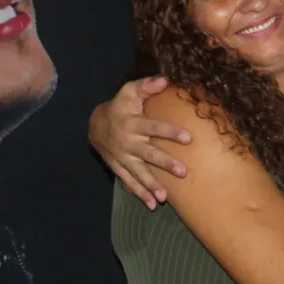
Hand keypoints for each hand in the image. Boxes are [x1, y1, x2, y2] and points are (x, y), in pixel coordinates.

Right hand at [88, 76, 189, 209]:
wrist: (95, 125)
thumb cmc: (120, 106)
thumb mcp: (129, 91)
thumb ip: (147, 86)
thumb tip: (166, 79)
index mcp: (132, 123)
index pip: (154, 127)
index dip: (170, 132)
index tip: (189, 138)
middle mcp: (127, 142)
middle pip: (148, 154)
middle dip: (165, 163)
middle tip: (183, 171)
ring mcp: (122, 158)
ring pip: (138, 173)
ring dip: (151, 185)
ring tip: (165, 198)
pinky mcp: (119, 168)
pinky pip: (129, 183)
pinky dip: (140, 193)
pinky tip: (152, 204)